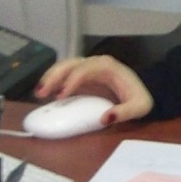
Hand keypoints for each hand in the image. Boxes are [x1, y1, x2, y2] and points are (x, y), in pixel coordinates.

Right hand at [32, 54, 153, 126]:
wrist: (141, 92)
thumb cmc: (140, 98)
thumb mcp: (139, 107)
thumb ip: (124, 112)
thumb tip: (105, 118)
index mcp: (108, 67)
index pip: (85, 69)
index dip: (71, 81)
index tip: (60, 96)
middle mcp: (96, 63)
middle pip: (71, 64)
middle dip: (54, 77)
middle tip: (41, 93)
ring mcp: (89, 68)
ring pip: (65, 66)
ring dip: (51, 77)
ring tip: (38, 92)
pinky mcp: (83, 76)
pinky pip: (66, 74)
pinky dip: (55, 81)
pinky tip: (45, 92)